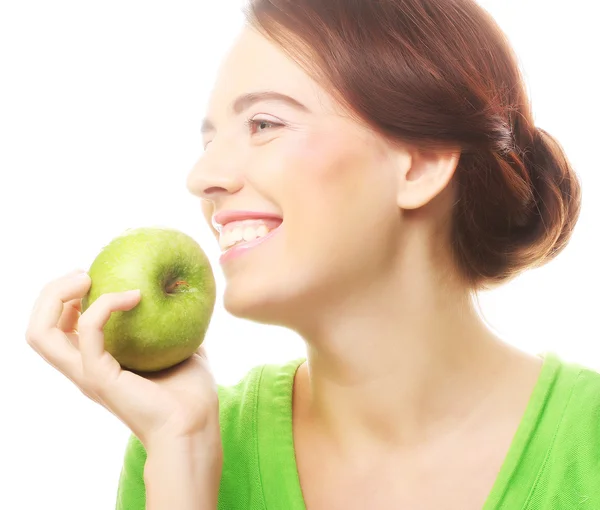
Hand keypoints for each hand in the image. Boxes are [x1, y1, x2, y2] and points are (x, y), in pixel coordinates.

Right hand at [26, 269, 219, 448]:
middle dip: (51, 292)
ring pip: (41, 333)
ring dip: (57, 296)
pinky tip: (135, 296)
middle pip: (38, 328)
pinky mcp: (99, 377)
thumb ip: (172, 326)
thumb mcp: (181, 348)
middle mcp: (84, 369)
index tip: (95, 275)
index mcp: (97, 363)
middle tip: (85, 273)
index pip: (60, 328)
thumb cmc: (192, 395)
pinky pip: (87, 331)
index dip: (67, 297)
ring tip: (88, 277)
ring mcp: (87, 374)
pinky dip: (106, 305)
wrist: (196, 427)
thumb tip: (182, 297)